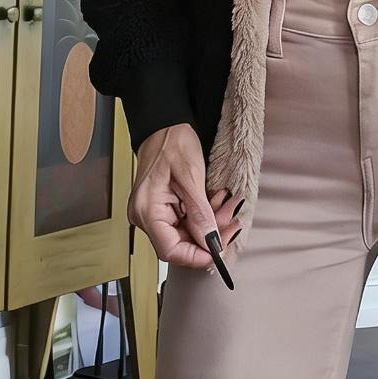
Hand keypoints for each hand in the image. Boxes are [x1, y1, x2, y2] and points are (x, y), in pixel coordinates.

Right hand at [127, 122, 243, 268]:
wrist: (166, 123)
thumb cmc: (172, 140)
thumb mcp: (191, 176)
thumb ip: (200, 213)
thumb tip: (210, 242)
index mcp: (147, 209)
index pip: (169, 250)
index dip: (195, 255)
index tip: (218, 251)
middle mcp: (146, 215)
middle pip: (180, 242)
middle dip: (209, 235)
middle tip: (232, 223)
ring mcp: (154, 212)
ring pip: (186, 232)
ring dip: (211, 223)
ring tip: (227, 206)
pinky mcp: (163, 207)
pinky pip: (186, 220)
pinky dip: (204, 214)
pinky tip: (216, 202)